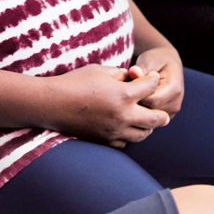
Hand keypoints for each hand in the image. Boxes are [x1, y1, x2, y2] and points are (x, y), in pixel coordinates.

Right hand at [47, 63, 168, 146]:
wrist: (52, 104)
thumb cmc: (74, 82)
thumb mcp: (99, 70)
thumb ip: (120, 74)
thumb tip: (133, 78)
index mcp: (123, 95)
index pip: (151, 88)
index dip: (153, 80)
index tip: (152, 77)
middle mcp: (123, 115)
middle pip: (156, 118)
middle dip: (161, 112)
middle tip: (161, 110)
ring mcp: (115, 131)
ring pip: (144, 134)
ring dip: (147, 126)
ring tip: (144, 119)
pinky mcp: (105, 141)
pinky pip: (126, 143)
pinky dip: (130, 135)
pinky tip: (125, 127)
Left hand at [127, 45, 183, 117]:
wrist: (165, 64)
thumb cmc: (155, 60)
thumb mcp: (149, 60)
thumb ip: (141, 68)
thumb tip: (133, 72)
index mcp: (174, 88)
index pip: (152, 100)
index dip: (136, 95)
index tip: (125, 86)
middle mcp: (176, 103)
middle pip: (150, 112)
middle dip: (135, 103)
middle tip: (124, 92)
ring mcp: (171, 112)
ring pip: (148, 119)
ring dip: (137, 109)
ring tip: (130, 95)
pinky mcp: (165, 117)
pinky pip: (149, 121)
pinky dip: (140, 112)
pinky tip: (134, 102)